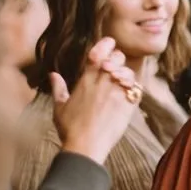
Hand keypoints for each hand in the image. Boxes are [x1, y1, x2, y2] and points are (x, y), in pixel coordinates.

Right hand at [50, 37, 138, 164]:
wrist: (86, 145)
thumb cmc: (70, 128)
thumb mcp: (59, 107)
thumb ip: (58, 88)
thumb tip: (53, 74)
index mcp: (86, 79)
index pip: (99, 51)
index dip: (106, 45)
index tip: (109, 44)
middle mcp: (102, 81)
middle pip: (117, 57)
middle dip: (118, 60)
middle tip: (115, 68)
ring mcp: (116, 91)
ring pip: (128, 71)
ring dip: (127, 73)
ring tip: (122, 82)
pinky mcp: (128, 103)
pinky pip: (137, 87)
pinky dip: (135, 87)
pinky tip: (129, 93)